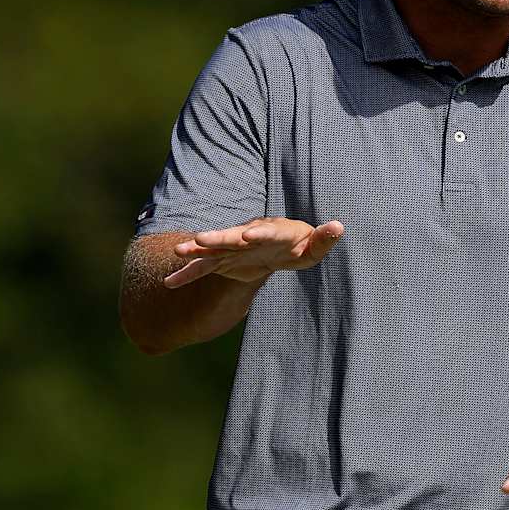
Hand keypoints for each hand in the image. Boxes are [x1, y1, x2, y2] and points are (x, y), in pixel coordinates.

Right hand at [165, 218, 343, 287]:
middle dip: (218, 237)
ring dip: (196, 251)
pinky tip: (169, 283)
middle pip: (231, 237)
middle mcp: (247, 236)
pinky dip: (187, 275)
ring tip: (178, 252)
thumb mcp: (314, 246)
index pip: (265, 231)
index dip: (258, 233)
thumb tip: (339, 227)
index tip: (248, 235)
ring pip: (212, 249)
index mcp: (272, 231)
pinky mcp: (222, 261)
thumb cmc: (299, 246)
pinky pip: (203, 268)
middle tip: (201, 238)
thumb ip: (324, 239)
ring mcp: (232, 248)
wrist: (277, 248)